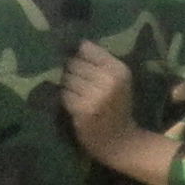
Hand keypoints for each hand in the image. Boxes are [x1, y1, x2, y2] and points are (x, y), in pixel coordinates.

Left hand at [61, 40, 138, 161]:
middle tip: (78, 82)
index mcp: (120, 70)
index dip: (78, 53)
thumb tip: (75, 44)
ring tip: (77, 94)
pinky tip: (75, 105)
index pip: (87, 48)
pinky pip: (64, 94)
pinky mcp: (83, 109)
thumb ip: (101, 62)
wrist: (120, 140)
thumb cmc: (117, 107)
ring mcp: (96, 95)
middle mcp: (109, 80)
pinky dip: (66, 98)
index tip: (75, 57)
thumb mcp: (119, 82)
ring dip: (67, 85)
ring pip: (67, 78)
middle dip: (71, 71)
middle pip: (74, 63)